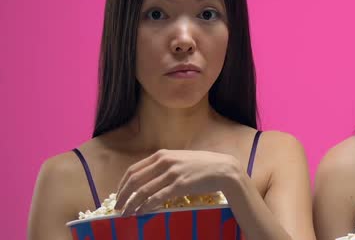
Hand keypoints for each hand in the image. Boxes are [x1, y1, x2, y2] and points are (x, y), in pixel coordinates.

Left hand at [114, 149, 238, 215]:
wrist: (223, 169)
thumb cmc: (202, 165)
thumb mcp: (179, 159)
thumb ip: (164, 165)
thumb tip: (147, 179)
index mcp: (162, 154)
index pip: (134, 170)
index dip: (122, 184)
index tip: (119, 194)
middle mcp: (164, 162)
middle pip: (135, 180)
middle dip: (123, 195)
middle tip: (118, 207)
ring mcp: (172, 173)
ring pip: (143, 191)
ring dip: (132, 204)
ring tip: (126, 214)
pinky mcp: (180, 185)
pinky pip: (157, 198)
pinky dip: (146, 207)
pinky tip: (141, 213)